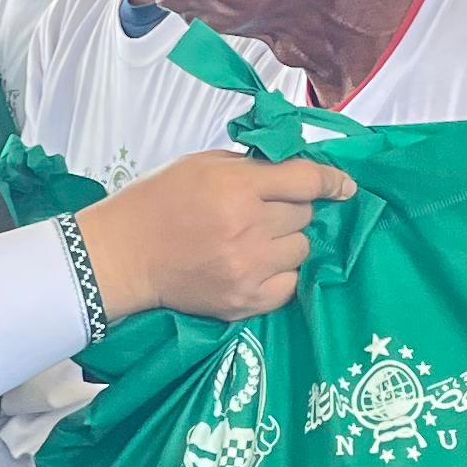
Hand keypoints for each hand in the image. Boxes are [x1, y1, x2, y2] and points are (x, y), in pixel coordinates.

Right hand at [72, 150, 352, 321]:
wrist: (122, 257)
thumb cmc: (159, 202)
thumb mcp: (202, 164)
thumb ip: (251, 166)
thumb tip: (294, 170)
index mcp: (238, 187)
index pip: (307, 180)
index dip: (332, 180)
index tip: (344, 186)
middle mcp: (250, 228)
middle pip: (305, 215)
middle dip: (292, 209)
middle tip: (264, 211)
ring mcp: (250, 269)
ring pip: (301, 249)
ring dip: (286, 242)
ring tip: (255, 240)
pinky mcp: (245, 302)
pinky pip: (290, 285)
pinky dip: (280, 274)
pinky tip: (257, 266)